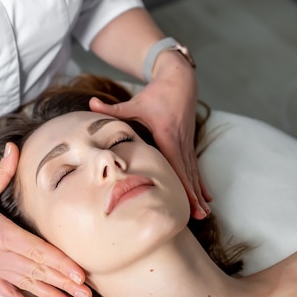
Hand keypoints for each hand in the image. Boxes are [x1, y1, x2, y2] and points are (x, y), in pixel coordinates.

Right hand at [0, 143, 91, 296]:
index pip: (38, 251)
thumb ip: (1, 172)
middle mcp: (0, 254)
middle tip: (87, 294)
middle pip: (38, 271)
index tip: (80, 274)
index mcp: (1, 233)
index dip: (61, 263)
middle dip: (65, 283)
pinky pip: (7, 294)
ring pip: (28, 284)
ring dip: (51, 295)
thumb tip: (14, 146)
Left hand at [89, 55, 211, 219]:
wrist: (179, 80)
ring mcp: (186, 143)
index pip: (173, 163)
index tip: (186, 200)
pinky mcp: (188, 144)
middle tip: (199, 216)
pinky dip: (200, 183)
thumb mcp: (135, 102)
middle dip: (193, 196)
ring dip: (199, 194)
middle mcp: (180, 141)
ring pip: (193, 173)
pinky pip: (195, 167)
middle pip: (187, 173)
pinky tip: (207, 197)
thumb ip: (112, 108)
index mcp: (167, 134)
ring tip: (204, 214)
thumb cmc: (155, 93)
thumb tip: (89, 103)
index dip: (180, 182)